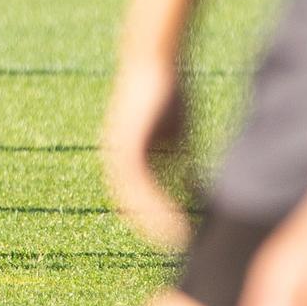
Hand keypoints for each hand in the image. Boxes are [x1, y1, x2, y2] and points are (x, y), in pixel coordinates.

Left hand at [101, 58, 190, 249]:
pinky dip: (157, 206)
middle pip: (130, 204)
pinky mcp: (127, 144)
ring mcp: (118, 151)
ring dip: (154, 224)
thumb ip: (178, 157)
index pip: (135, 197)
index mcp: (125, 155)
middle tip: (173, 247)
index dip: (152, 217)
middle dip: (151, 227)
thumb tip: (190, 183)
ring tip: (175, 242)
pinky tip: (173, 216)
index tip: (171, 237)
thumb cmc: (166, 90)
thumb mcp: (175, 131)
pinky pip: (141, 185)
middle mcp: (116, 157)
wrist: (153, 58)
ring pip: (134, 201)